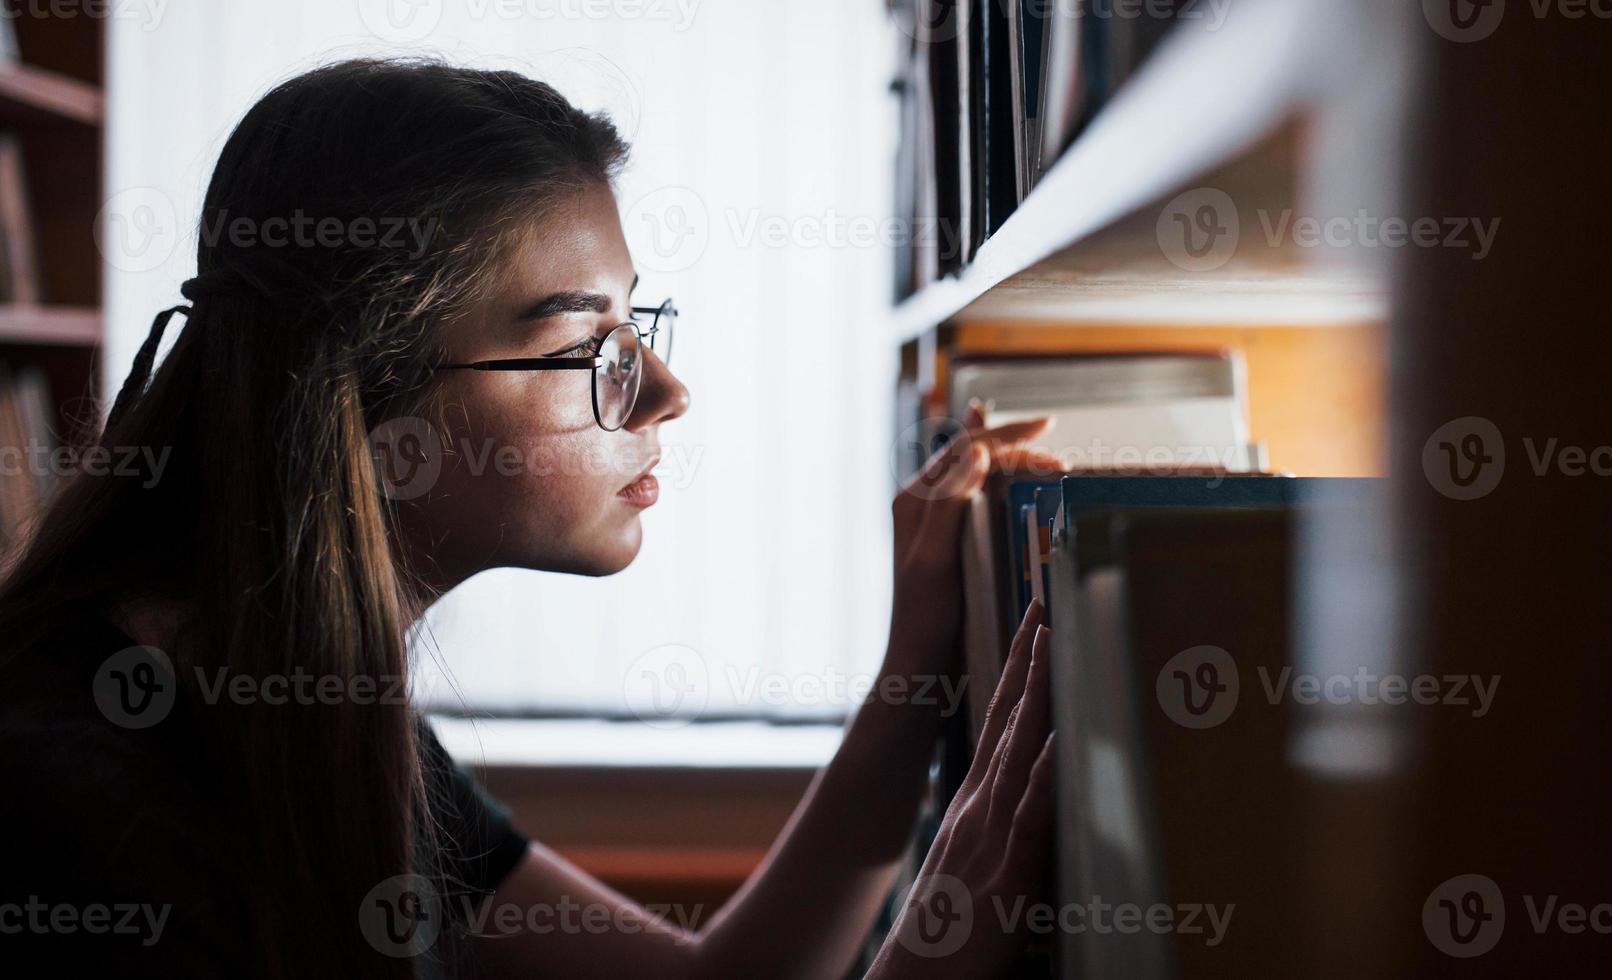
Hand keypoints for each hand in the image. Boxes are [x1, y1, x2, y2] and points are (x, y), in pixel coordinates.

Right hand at [868, 601, 1056, 978]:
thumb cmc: (952, 935)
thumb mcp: (981, 865)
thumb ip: (1007, 826)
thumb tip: (1033, 790)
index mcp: (977, 803)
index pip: (1002, 718)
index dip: (1019, 666)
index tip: (1034, 616)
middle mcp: (981, 806)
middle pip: (1010, 716)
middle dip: (1029, 654)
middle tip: (1044, 595)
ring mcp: (991, 835)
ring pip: (1017, 749)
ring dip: (1036, 691)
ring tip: (1050, 638)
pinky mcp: (1007, 876)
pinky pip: (1028, 819)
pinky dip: (1040, 777)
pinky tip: (1054, 742)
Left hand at [887, 404, 1059, 674]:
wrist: (919, 661)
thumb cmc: (924, 616)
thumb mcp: (935, 559)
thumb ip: (950, 504)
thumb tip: (978, 453)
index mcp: (915, 500)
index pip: (965, 450)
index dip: (1007, 435)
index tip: (1047, 427)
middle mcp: (924, 504)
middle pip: (973, 457)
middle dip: (1016, 446)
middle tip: (1056, 450)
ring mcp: (938, 522)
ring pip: (978, 474)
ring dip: (1012, 462)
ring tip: (1047, 462)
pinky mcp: (953, 541)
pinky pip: (980, 498)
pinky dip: (1004, 483)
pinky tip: (1015, 478)